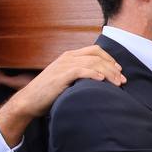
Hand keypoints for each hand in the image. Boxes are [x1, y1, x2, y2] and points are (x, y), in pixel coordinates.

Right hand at [0, 45, 123, 143]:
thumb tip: (99, 80)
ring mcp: (64, 65)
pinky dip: (93, 74)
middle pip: (97, 56)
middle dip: (113, 67)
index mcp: (69, 56)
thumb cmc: (48, 93)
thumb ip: (79, 76)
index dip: (109, 58)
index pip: (95, 50)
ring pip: (92, 62)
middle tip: (123, 80)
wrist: (29, 101)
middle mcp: (67, 57)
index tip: (119, 70)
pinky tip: (102, 80)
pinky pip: (81, 70)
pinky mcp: (61, 75)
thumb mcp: (66, 80)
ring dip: (108, 72)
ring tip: (117, 83)